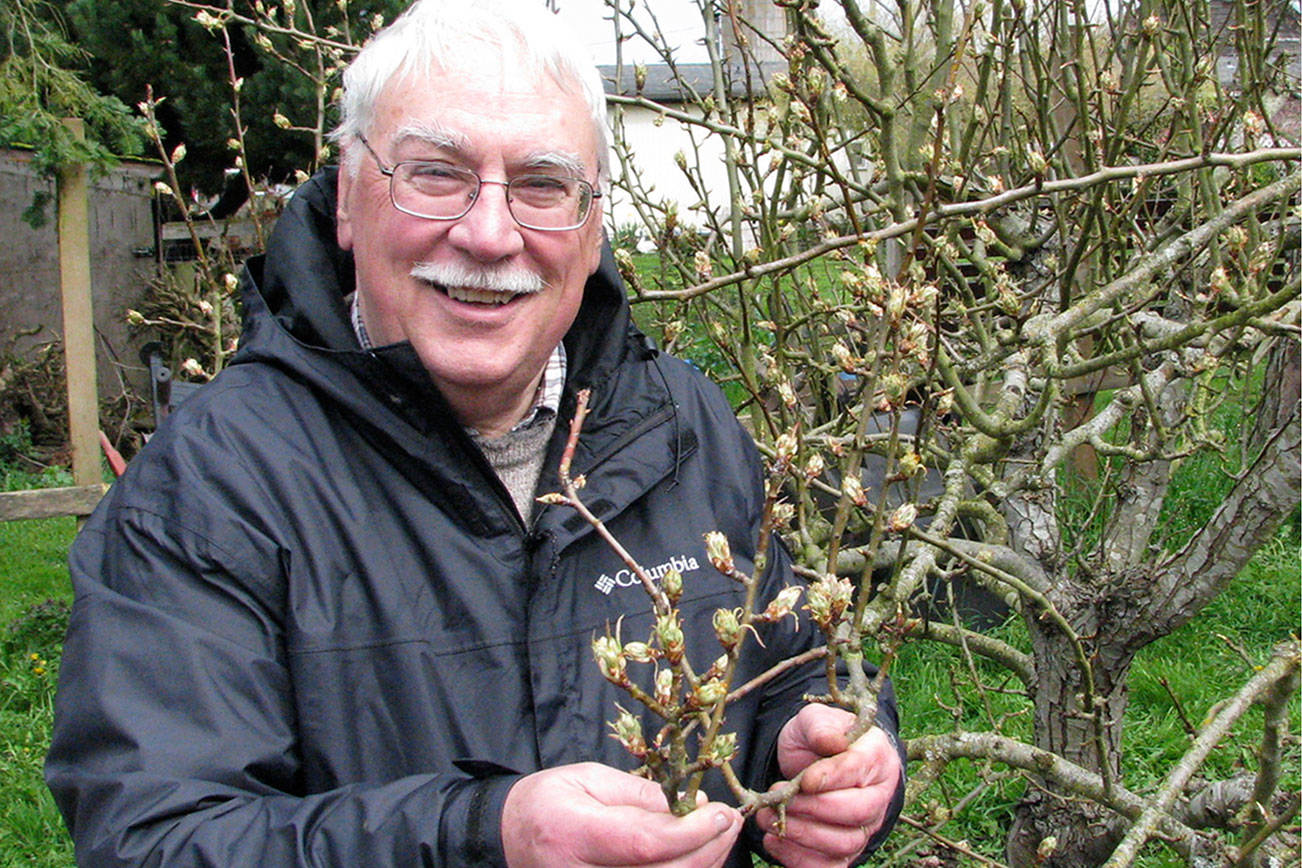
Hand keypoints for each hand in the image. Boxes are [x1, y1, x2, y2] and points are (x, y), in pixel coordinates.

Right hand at [501, 762, 742, 866]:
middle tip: (729, 821)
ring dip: (702, 864)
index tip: (719, 812)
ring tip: (719, 835)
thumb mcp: (588, 778)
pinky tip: (696, 855)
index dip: (691, 832)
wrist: (510, 837)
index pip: (645, 843)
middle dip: (707, 849)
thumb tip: (691, 807)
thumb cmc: (548, 801)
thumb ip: (639, 795)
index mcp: (573, 833)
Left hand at [756, 704, 902, 867]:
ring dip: (802, 834)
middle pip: (856, 813)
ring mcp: (865, 827)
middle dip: (812, 809)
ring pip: (844, 843)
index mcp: (876, 756)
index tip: (804, 780)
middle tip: (779, 798)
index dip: (832, 777)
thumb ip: (820, 727)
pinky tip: (775, 841)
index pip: (859, 770)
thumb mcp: (814, 720)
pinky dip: (800, 859)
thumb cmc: (817, 738)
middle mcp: (878, 795)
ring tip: (769, 818)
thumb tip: (831, 741)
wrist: (812, 760)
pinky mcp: (846, 850)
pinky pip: (830, 866)